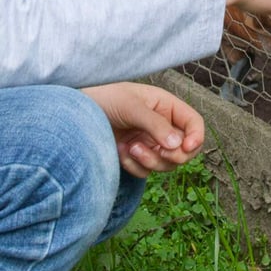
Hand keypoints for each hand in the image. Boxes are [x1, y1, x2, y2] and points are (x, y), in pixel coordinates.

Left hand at [82, 82, 205, 177]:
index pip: (194, 124)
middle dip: (172, 154)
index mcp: (168, 108)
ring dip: (150, 160)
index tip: (186, 147)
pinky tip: (119, 151)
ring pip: (167, 163)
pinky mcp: (136, 157)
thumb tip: (177, 145)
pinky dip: (134, 165)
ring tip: (130, 148)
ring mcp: (150, 143)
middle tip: (158, 151)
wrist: (74, 115)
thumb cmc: (104, 99)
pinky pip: (146, 171)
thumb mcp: (132, 106)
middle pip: (185, 150)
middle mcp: (164, 127)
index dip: (196, 137)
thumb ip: (156, 125)